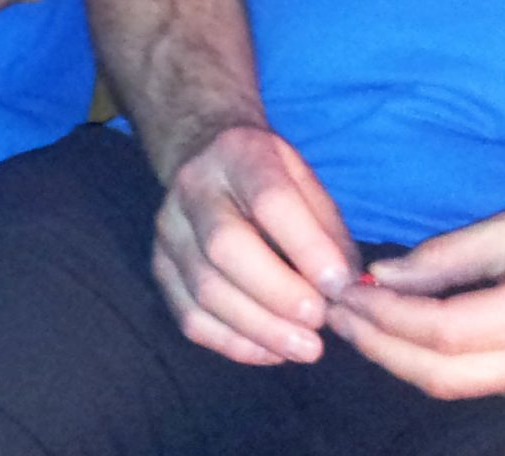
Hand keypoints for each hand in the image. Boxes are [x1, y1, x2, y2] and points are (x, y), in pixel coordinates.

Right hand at [151, 123, 361, 365]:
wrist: (204, 159)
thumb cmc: (270, 176)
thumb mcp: (306, 180)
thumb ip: (327, 229)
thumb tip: (344, 288)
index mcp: (238, 153)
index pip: (269, 199)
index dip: (307, 247)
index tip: (340, 285)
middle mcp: (193, 187)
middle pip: (225, 246)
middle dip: (278, 294)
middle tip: (319, 322)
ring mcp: (169, 229)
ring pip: (205, 290)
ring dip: (260, 328)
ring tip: (304, 347)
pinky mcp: (160, 268)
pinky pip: (189, 318)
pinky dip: (233, 344)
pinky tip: (270, 351)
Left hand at [329, 192, 504, 396]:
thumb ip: (446, 255)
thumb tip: (382, 277)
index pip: (441, 331)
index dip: (385, 316)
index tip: (346, 291)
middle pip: (440, 376)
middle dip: (379, 348)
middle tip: (336, 314)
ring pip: (455, 387)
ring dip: (399, 359)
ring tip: (358, 321)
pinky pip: (477, 382)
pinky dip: (431, 362)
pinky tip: (404, 330)